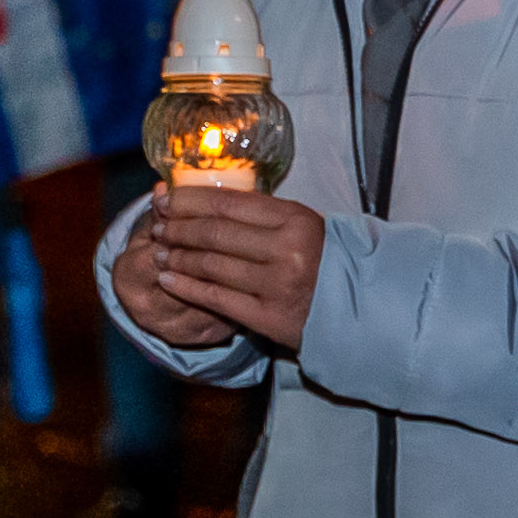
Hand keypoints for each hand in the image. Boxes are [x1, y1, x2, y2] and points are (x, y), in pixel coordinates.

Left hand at [118, 183, 324, 353]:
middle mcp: (287, 251)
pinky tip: (168, 279)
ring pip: (211, 266)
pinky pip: (215, 299)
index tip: (165, 200)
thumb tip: (201, 199)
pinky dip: (186, 287)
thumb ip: (261, 213)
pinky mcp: (270, 318)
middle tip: (158, 227)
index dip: (188, 200)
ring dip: (177, 257)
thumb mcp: (303, 225)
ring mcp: (278, 286)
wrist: (359, 309)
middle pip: (214, 233)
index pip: (228, 203)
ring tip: (159, 252)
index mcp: (296, 220)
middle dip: (177, 228)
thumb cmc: (325, 261)